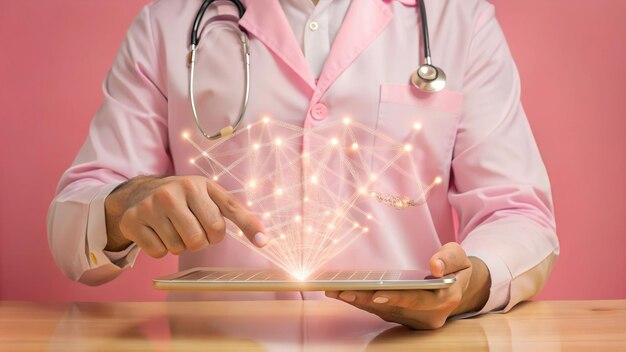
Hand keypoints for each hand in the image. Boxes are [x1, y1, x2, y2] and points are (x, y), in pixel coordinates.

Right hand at [104, 175, 266, 256]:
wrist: (141, 192)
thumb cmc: (186, 197)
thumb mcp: (213, 197)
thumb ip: (240, 217)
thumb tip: (264, 241)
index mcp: (195, 186)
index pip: (218, 226)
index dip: (217, 234)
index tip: (216, 233)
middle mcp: (170, 194)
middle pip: (198, 241)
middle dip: (199, 240)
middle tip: (191, 226)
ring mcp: (149, 207)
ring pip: (177, 248)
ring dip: (179, 244)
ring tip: (173, 226)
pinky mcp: (132, 221)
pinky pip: (157, 253)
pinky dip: (160, 248)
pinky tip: (157, 231)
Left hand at [325, 242, 490, 328]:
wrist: (459, 287)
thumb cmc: (457, 268)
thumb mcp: (460, 256)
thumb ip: (449, 258)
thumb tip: (435, 266)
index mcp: (444, 300)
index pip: (418, 301)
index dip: (397, 298)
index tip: (376, 294)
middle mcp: (428, 316)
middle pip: (393, 309)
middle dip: (366, 300)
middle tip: (341, 291)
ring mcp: (414, 320)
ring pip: (382, 312)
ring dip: (358, 301)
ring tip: (334, 290)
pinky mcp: (402, 318)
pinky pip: (379, 312)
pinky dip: (361, 302)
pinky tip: (342, 292)